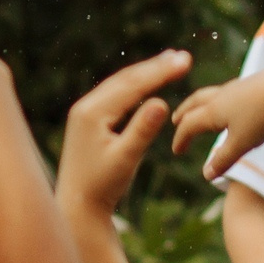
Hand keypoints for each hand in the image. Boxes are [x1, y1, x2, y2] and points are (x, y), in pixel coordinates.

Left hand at [57, 50, 192, 218]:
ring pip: (120, 85)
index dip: (160, 71)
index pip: (132, 84)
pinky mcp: (89, 121)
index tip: (185, 61)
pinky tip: (147, 83)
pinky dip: (135, 86)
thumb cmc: (102, 186)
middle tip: (183, 56)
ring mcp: (86, 113)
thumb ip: (142, 130)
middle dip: (155, 67)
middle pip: (126, 79)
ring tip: (170, 61)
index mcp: (92, 113)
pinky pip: (116, 96)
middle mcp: (86, 107)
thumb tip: (161, 102)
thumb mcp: (126, 159)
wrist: (78, 206)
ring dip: (146, 73)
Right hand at [169, 76, 263, 182]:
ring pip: (210, 94)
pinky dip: (218, 98)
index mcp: (213, 111)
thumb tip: (206, 175)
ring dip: (199, 103)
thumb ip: (224, 160)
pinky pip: (226, 91)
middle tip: (175, 120)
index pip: (189, 126)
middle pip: (194, 103)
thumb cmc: (262, 116)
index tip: (177, 151)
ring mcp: (235, 87)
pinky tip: (230, 102)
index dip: (180, 140)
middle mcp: (219, 96)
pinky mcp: (250, 83)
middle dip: (184, 113)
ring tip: (201, 110)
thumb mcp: (242, 143)